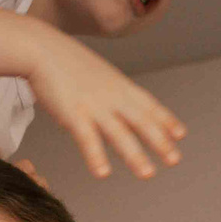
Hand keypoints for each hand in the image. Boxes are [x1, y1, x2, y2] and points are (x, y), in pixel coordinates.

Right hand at [27, 33, 184, 177]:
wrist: (39, 47)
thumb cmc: (63, 60)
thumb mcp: (95, 72)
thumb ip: (107, 89)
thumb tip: (115, 103)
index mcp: (118, 85)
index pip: (148, 104)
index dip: (165, 120)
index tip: (181, 134)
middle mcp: (111, 96)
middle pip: (141, 121)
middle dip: (159, 141)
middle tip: (175, 160)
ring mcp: (93, 105)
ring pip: (119, 133)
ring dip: (134, 155)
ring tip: (148, 174)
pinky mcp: (73, 113)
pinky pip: (87, 139)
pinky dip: (96, 156)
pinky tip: (103, 174)